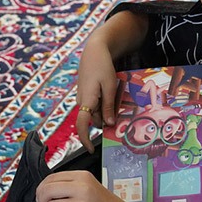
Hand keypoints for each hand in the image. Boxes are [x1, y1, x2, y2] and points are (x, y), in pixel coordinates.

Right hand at [72, 11, 147, 150]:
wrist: (93, 50)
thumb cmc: (102, 66)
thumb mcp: (110, 86)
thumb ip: (109, 106)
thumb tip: (108, 124)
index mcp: (87, 100)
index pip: (82, 125)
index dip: (86, 140)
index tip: (91, 150)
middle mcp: (81, 101)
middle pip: (93, 119)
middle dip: (104, 120)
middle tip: (119, 111)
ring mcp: (82, 97)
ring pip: (94, 112)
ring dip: (105, 110)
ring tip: (115, 95)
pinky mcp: (85, 93)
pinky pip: (94, 104)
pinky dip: (102, 104)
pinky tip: (109, 92)